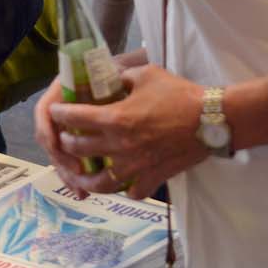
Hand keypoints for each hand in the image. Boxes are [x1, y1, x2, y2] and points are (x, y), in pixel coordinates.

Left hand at [40, 64, 207, 200]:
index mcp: (116, 118)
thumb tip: (110, 76)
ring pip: (101, 182)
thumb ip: (123, 77)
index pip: (75, 118)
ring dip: (86, 178)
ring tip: (81, 174)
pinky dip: (125, 190)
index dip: (60, 114)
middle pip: (80, 150)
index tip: (55, 112)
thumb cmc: (180, 94)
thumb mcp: (146, 74)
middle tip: (66, 138)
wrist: (213, 120)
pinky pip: (133, 193)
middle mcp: (120, 145)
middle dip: (67, 143)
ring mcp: (136, 166)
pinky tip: (122, 184)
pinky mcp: (154, 178)